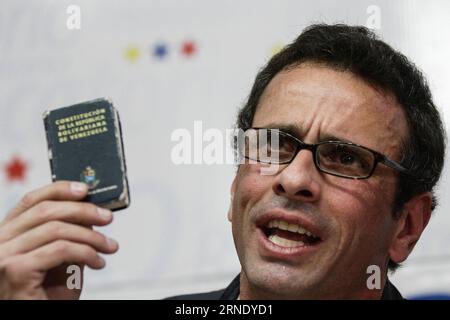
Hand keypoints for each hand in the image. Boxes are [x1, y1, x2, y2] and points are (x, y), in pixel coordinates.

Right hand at [0, 181, 118, 298]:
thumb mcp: (61, 258)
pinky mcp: (16, 270)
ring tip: (109, 247)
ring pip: (56, 229)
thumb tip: (90, 210)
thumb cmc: (48, 295)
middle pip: (45, 211)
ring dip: (92, 236)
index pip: (31, 201)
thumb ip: (69, 234)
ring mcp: (4, 256)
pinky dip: (87, 253)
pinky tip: (99, 262)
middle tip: (108, 217)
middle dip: (83, 210)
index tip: (86, 189)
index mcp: (8, 235)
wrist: (42, 317)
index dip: (59, 190)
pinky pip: (61, 249)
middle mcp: (0, 242)